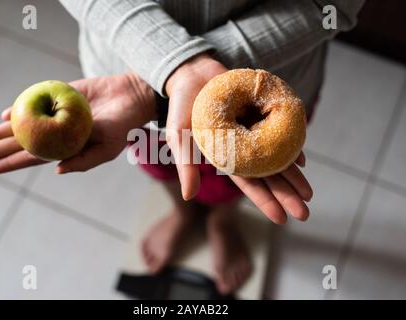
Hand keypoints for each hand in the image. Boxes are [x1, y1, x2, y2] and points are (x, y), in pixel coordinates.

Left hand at [0, 73, 155, 173]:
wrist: (130, 97)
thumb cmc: (123, 127)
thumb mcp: (107, 149)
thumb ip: (84, 161)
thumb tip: (56, 170)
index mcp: (68, 147)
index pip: (35, 156)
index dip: (13, 163)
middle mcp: (59, 132)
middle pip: (25, 141)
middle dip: (0, 149)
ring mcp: (58, 114)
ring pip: (26, 123)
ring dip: (3, 131)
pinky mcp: (60, 96)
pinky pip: (36, 101)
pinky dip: (20, 108)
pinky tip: (4, 115)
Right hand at [165, 54, 312, 222]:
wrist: (192, 74)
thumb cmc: (182, 108)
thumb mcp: (180, 137)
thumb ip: (186, 166)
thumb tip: (189, 197)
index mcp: (225, 158)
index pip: (248, 183)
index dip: (264, 200)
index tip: (281, 218)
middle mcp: (242, 149)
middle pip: (267, 175)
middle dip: (285, 194)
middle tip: (304, 213)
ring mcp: (252, 132)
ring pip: (277, 157)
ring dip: (293, 175)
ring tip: (309, 194)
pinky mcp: (259, 114)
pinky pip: (278, 131)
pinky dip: (290, 145)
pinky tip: (302, 160)